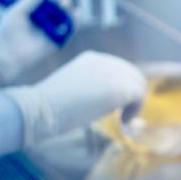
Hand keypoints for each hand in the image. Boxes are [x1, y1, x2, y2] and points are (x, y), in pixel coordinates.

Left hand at [0, 0, 70, 83]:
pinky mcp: (57, 40)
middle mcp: (44, 16)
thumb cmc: (8, 31)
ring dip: (67, 7)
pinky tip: (77, 13)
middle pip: (57, 2)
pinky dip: (75, 22)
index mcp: (33, 7)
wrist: (7, 53)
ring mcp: (51, 28)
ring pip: (64, 14)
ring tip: (65, 2)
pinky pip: (69, 30)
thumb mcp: (17, 11)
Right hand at [4, 51, 146, 145]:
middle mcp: (104, 60)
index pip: (119, 69)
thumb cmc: (49, 106)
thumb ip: (91, 88)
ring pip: (138, 84)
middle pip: (132, 74)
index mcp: (92, 58)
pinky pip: (139, 95)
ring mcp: (112, 72)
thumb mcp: (73, 89)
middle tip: (124, 114)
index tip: (117, 105)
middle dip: (131, 95)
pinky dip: (135, 109)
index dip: (122, 87)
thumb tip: (106, 102)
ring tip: (123, 119)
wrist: (40, 109)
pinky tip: (123, 121)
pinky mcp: (119, 88)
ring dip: (134, 103)